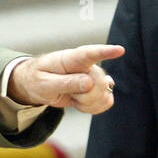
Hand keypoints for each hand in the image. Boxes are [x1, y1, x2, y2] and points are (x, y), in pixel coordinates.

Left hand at [7, 44, 123, 113]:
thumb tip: (89, 83)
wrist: (37, 84)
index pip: (90, 54)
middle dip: (84, 96)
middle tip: (67, 94)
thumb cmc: (37, 79)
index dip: (106, 52)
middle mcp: (87, 66)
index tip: (120, 50)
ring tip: (72, 96)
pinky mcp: (97, 89)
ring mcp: (94, 77)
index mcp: (71, 58)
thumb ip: (65, 83)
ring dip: (88, 103)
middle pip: (99, 84)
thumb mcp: (44, 83)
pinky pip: (105, 102)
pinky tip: (80, 103)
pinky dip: (93, 108)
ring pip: (104, 94)